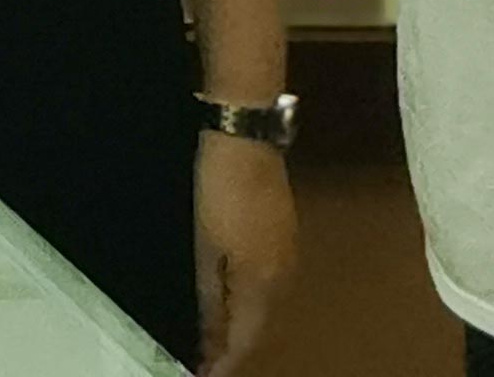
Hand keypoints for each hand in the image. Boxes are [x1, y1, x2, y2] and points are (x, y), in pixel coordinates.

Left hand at [193, 131, 295, 375]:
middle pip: (260, 328)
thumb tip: (211, 343)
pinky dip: (248, 300)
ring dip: (242, 325)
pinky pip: (267, 284)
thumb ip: (211, 301)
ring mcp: (288, 253)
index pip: (246, 342)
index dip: (224, 364)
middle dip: (234, 349)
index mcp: (264, 286)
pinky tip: (231, 299)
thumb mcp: (206, 251)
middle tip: (205, 361)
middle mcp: (285, 277)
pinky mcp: (284, 234)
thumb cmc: (220, 195)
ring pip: (265, 307)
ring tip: (213, 336)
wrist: (246, 139)